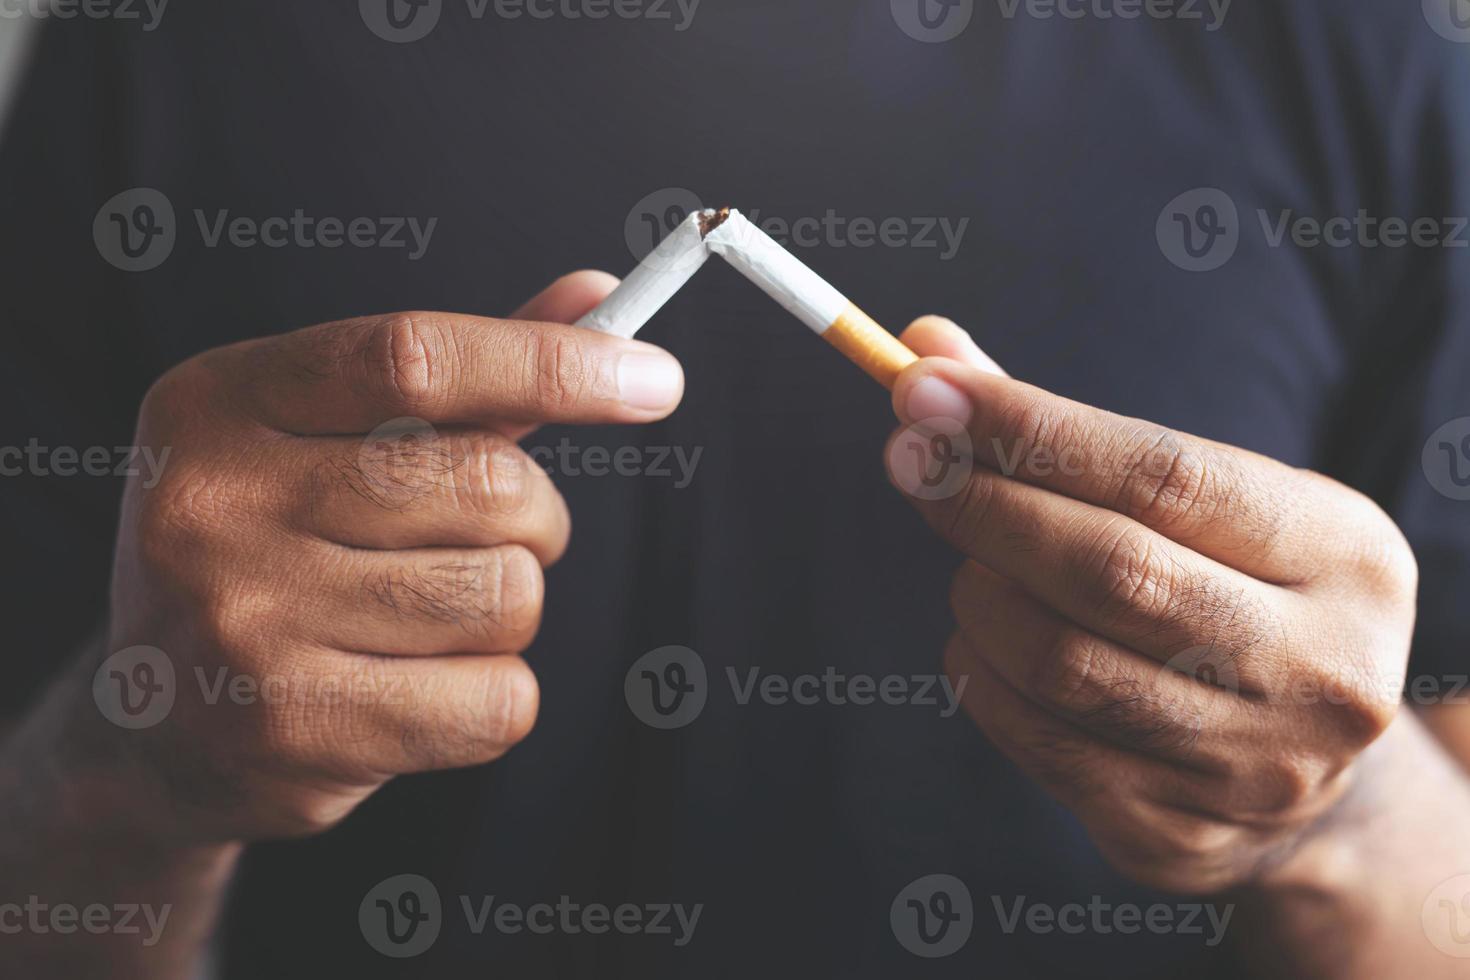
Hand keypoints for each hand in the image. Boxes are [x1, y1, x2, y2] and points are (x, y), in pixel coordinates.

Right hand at [92, 271, 683, 843]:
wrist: (155, 726)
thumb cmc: (277, 552)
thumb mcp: (331, 440)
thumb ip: (467, 376)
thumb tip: (599, 297)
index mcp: (221, 401)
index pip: (415, 358)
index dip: (553, 363)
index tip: (655, 378)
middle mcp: (215, 504)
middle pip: (491, 487)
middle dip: (536, 516)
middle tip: (498, 536)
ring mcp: (243, 622)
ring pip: (507, 596)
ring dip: (510, 608)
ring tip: (433, 618)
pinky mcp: (290, 729)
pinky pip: (497, 700)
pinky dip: (495, 696)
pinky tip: (419, 692)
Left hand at [885, 317, 1416, 892]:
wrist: (1305, 783)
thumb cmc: (1230, 599)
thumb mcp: (1202, 507)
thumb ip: (1067, 434)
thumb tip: (927, 356)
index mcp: (1344, 554)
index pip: (1163, 474)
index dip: (1029, 428)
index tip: (924, 391)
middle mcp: (1320, 668)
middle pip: (1110, 571)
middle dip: (983, 505)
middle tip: (909, 461)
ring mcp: (1255, 765)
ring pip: (1060, 662)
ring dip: (978, 594)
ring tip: (970, 566)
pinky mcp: (1181, 834)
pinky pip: (1036, 739)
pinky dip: (979, 674)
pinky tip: (980, 641)